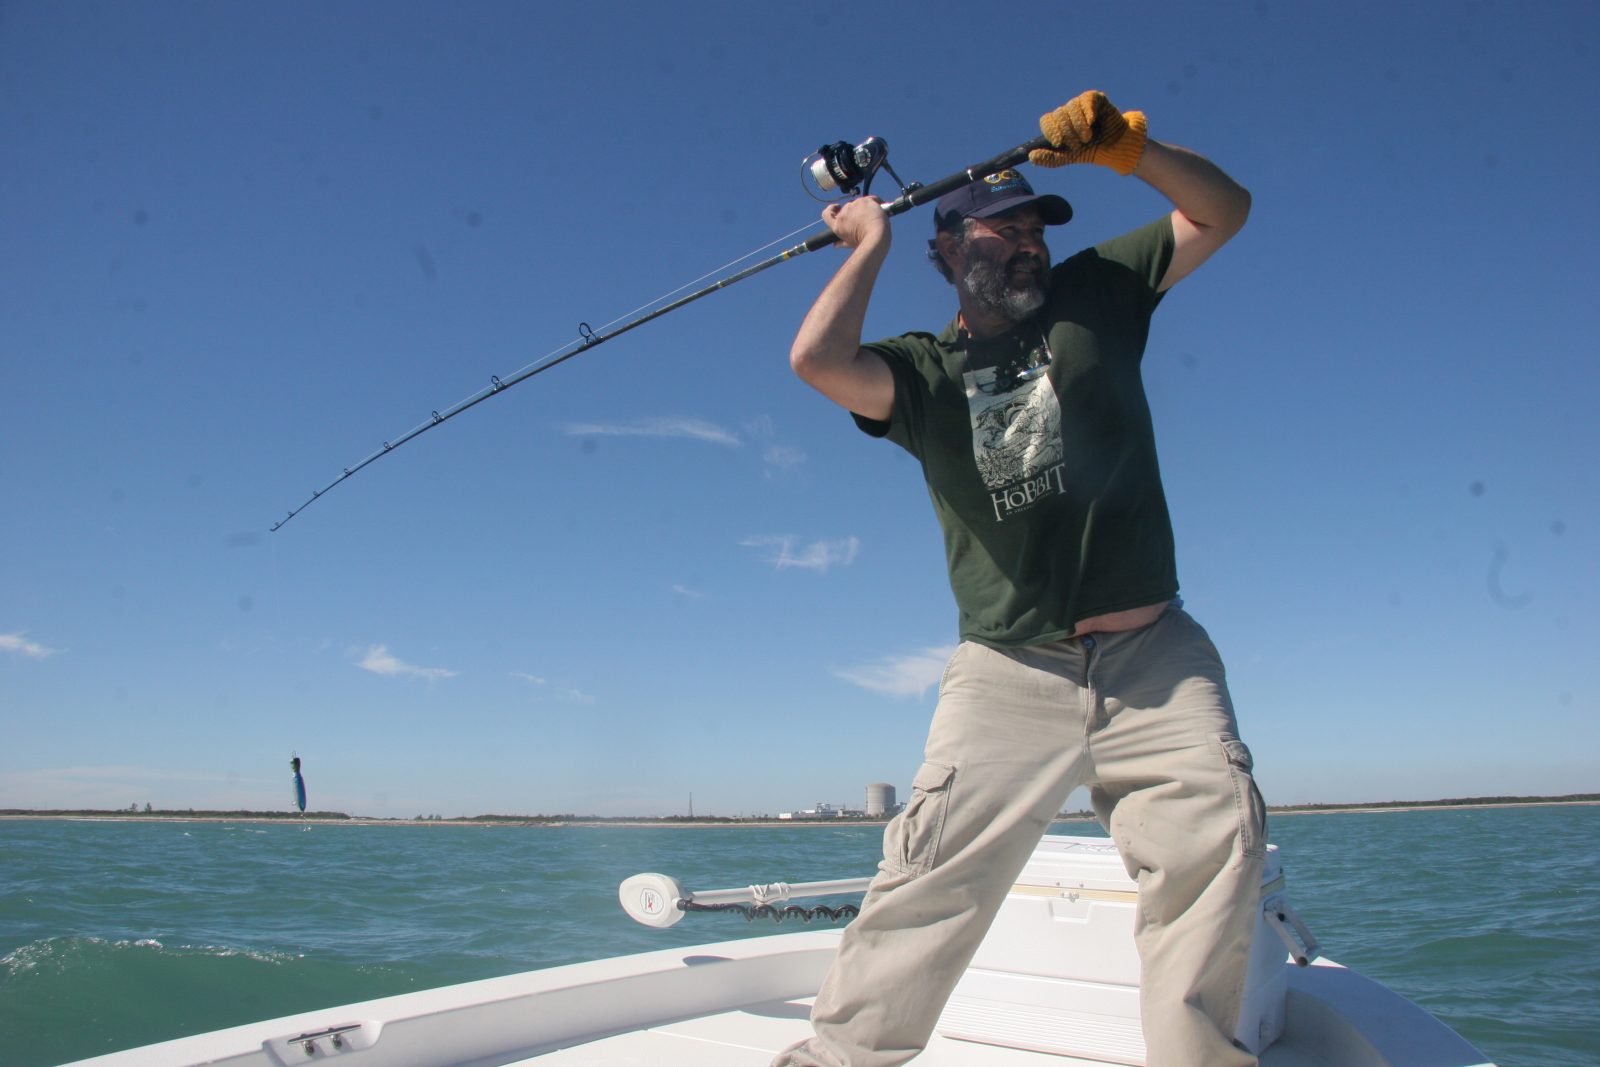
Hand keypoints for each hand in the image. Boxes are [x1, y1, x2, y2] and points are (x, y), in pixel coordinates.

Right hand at [822, 196, 889, 250]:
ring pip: (859, 203)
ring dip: (866, 208)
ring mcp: (853, 206)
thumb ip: (842, 243)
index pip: (827, 214)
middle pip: (847, 208)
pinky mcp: (863, 201)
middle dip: (856, 212)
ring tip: (873, 217)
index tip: (837, 208)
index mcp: (837, 226)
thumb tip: (835, 245)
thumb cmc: (864, 242)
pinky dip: (875, 203)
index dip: (831, 209)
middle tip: (864, 219)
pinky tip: (879, 209)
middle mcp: (843, 214)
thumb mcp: (850, 244)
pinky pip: (870, 199)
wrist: (877, 236)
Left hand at [1029, 90, 1147, 175]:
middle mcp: (1067, 112)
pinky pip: (1086, 100)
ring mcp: (1080, 104)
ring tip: (1089, 136)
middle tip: (1080, 142)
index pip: (1047, 121)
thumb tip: (1031, 157)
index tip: (1058, 142)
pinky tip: (1092, 120)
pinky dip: (1087, 112)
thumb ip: (1050, 159)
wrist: (1115, 147)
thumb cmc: (1091, 150)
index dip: (1051, 130)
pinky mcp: (1094, 98)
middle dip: (1069, 133)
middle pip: (1059, 115)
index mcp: (1059, 125)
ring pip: (1071, 108)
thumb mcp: (1069, 157)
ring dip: (1079, 126)